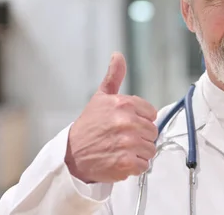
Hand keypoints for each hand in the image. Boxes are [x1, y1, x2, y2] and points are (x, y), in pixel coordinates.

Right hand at [65, 52, 158, 182]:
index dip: (140, 121)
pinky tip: (119, 160)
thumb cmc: (88, 127)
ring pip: (150, 149)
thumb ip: (114, 77)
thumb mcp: (100, 98)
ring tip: (120, 149)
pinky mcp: (126, 162)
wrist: (72, 155)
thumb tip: (118, 55)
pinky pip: (143, 165)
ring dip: (138, 153)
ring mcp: (128, 143)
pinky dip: (133, 167)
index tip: (127, 124)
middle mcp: (127, 122)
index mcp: (124, 104)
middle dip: (140, 137)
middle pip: (152, 132)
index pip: (151, 114)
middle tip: (122, 139)